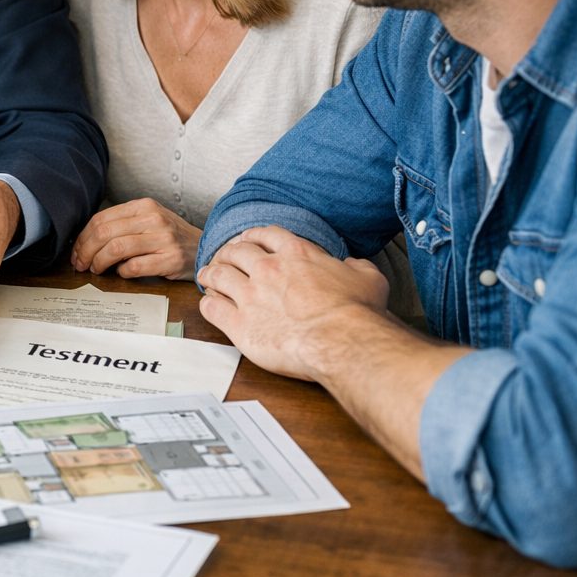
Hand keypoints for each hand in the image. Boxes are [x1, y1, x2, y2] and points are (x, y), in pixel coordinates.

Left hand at [70, 197, 200, 278]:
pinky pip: (133, 267)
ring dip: (99, 262)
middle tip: (80, 264)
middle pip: (104, 233)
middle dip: (85, 251)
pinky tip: (122, 273)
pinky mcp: (169, 259)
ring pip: (115, 249)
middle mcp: (153, 218)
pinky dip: (121, 272)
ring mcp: (162, 239)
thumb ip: (123, 225)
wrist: (206, 249)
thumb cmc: (171, 237)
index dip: (83, 237)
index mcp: (143, 206)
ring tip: (96, 269)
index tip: (76, 251)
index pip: (101, 218)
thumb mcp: (149, 221)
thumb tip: (86, 241)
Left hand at [197, 226, 388, 379]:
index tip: (248, 239)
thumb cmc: (358, 314)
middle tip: (224, 258)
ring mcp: (250, 295)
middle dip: (228, 253)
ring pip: (218, 275)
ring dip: (210, 273)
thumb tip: (352, 266)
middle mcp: (268, 269)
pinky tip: (210, 303)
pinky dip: (208, 302)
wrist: (342, 343)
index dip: (254, 235)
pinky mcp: (239, 324)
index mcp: (297, 254)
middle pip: (236, 251)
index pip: (267, 234)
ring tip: (207, 276)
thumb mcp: (368, 278)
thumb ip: (356, 267)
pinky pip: (212, 307)